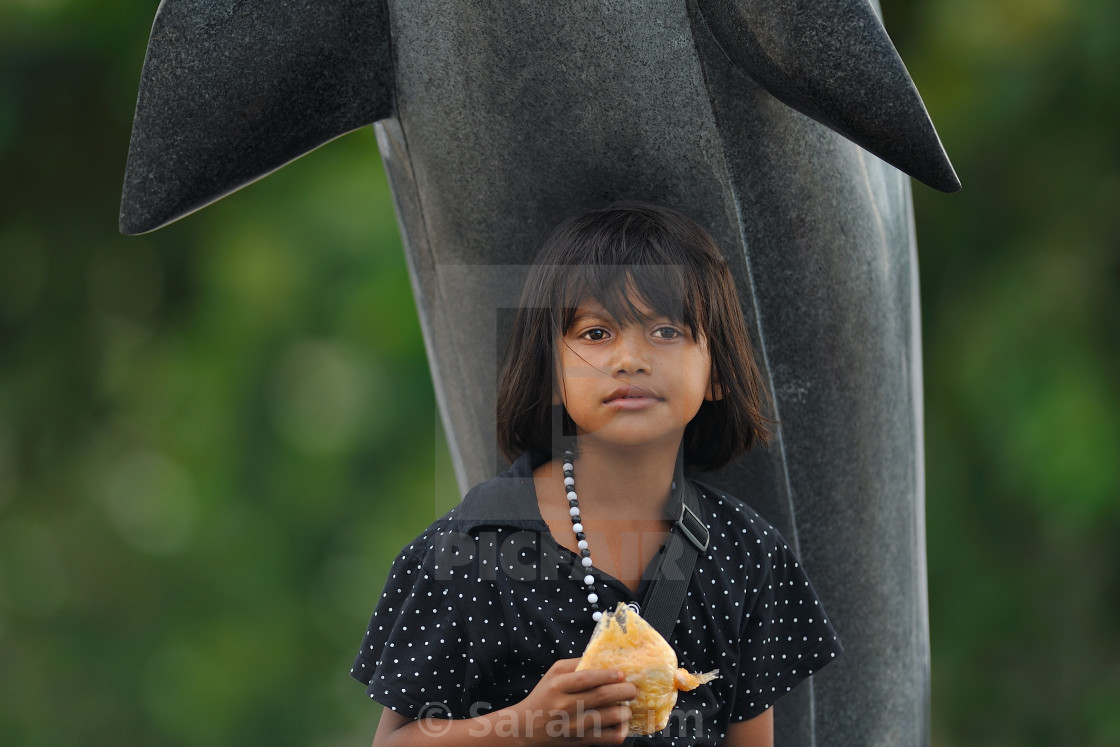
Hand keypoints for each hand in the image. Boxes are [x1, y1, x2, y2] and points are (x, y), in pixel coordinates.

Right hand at [506, 658, 637, 744]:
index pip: (586, 678)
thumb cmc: (544, 697)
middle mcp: (566, 706)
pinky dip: (621, 729)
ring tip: (627, 705)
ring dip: (625, 710)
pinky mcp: (582, 741)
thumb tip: (602, 659)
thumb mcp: (553, 674)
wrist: (527, 728)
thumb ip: (575, 664)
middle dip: (624, 690)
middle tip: (633, 688)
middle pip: (602, 696)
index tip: (622, 673)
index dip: (607, 675)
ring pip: (610, 717)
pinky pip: (610, 737)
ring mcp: (575, 726)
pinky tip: (621, 722)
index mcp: (558, 686)